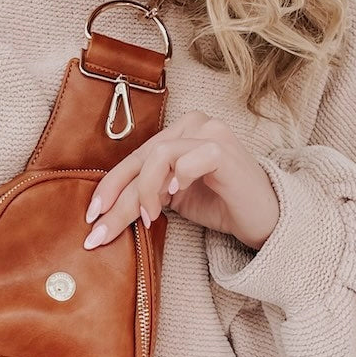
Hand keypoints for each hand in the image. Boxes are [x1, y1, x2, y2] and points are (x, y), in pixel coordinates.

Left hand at [82, 110, 280, 251]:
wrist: (264, 219)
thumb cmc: (220, 205)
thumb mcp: (172, 199)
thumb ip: (145, 192)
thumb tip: (102, 211)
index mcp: (178, 133)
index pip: (134, 158)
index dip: (108, 187)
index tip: (91, 217)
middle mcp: (193, 125)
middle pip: (140, 159)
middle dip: (116, 199)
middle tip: (100, 231)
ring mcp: (210, 133)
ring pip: (157, 157)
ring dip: (144, 192)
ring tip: (148, 218)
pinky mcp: (223, 149)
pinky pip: (187, 160)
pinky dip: (175, 180)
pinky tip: (172, 201)